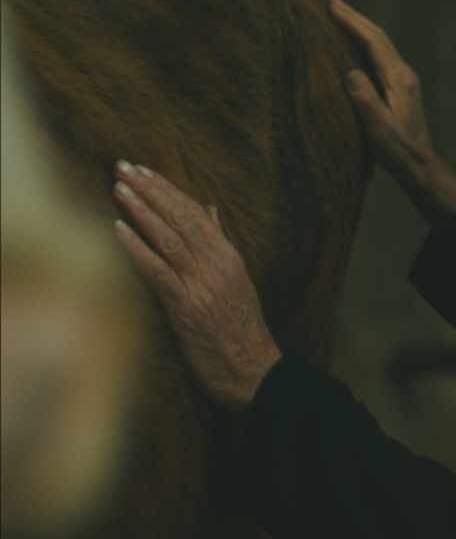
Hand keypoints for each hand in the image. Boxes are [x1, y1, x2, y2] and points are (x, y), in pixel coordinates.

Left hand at [111, 160, 280, 414]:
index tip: (143, 170)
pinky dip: (137, 249)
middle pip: (181, 218)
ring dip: (142, 211)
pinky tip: (117, 230)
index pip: (196, 213)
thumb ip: (220, 245)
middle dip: (150, 190)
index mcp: (230, 258)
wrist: (254, 372)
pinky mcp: (188, 308)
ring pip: (169, 238)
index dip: (168, 189)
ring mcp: (203, 285)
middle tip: (123, 166)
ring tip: (119, 188)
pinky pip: (158, 271)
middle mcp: (218, 265)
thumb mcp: (238, 282)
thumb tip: (210, 211)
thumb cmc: (241, 332)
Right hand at [329, 0, 455, 224]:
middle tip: (332, 2)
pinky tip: (354, 43)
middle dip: (356, 18)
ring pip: (381, 45)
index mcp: (398, 79)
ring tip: (340, 15)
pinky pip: (381, 56)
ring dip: (361, 28)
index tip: (332, 7)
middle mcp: (404, 74)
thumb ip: (365, 101)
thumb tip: (350, 73)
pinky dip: (365, 42)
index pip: (374, 42)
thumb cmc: (398, 149)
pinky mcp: (400, 86)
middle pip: (379, 37)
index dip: (353, 22)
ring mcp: (404, 79)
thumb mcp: (379, 129)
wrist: (419, 163)